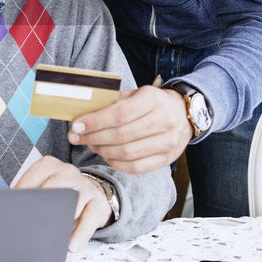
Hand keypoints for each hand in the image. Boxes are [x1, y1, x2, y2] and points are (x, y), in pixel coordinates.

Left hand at [13, 156, 110, 251]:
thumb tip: (7, 213)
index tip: (13, 213)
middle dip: (41, 206)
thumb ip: (28, 195)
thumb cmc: (62, 193)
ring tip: (51, 238)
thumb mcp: (44, 188)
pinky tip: (72, 246)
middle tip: (30, 224)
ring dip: (62, 220)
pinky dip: (80, 234)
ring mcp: (84, 186)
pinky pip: (90, 219)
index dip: (22, 197)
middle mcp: (67, 171)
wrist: (94, 193)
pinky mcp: (99, 203)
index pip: (31, 179)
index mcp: (48, 166)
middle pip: (53, 187)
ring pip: (73, 201)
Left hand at [67, 86, 190, 173]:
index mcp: (153, 100)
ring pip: (127, 153)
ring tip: (91, 145)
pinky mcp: (166, 158)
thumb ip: (113, 103)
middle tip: (77, 137)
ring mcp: (167, 142)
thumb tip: (84, 115)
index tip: (76, 125)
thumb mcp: (136, 94)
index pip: (119, 114)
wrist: (184, 114)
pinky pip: (136, 167)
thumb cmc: (153, 103)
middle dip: (93, 138)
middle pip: (121, 135)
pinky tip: (107, 156)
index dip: (95, 122)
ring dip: (103, 151)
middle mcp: (163, 121)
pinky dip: (117, 164)